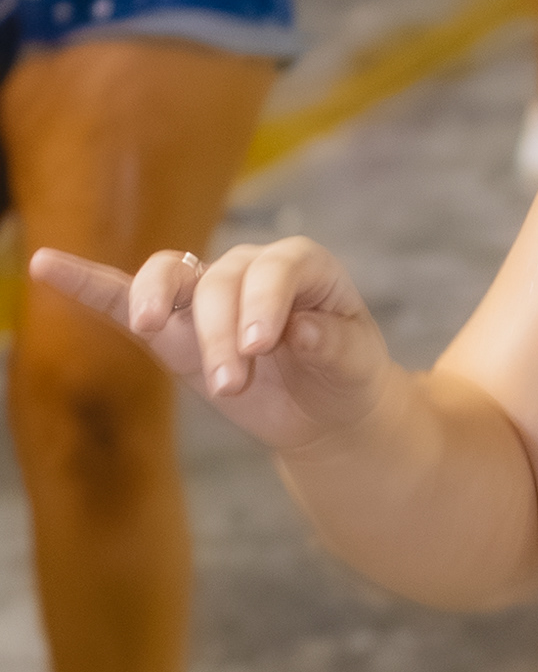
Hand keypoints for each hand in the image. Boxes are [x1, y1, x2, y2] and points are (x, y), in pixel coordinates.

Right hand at [28, 240, 392, 455]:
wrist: (326, 407)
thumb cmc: (346, 376)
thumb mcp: (357, 365)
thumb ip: (333, 346)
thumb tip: (300, 333)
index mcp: (302, 266)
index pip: (276, 268)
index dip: (265, 302)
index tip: (264, 346)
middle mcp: (249, 268)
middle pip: (219, 280)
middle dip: (220, 330)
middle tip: (232, 384)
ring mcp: (205, 294)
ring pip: (169, 277)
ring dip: (157, 304)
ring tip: (150, 327)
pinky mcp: (172, 327)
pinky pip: (123, 297)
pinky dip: (86, 283)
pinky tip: (46, 265)